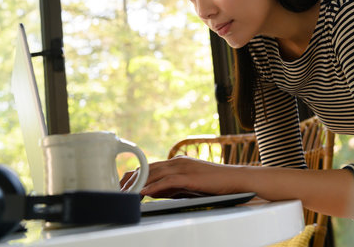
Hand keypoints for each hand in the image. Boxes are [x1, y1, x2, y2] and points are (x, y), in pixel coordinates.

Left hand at [120, 156, 243, 197]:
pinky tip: (144, 192)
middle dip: (131, 179)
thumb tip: (152, 191)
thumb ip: (170, 186)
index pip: (149, 166)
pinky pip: (167, 181)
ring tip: (126, 192)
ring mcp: (183, 167)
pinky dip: (154, 186)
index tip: (122, 184)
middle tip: (118, 190)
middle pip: (148, 168)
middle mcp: (177, 161)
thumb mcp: (187, 185)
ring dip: (139, 183)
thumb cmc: (213, 184)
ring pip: (155, 173)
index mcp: (176, 162)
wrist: (235, 179)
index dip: (134, 175)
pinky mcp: (190, 176)